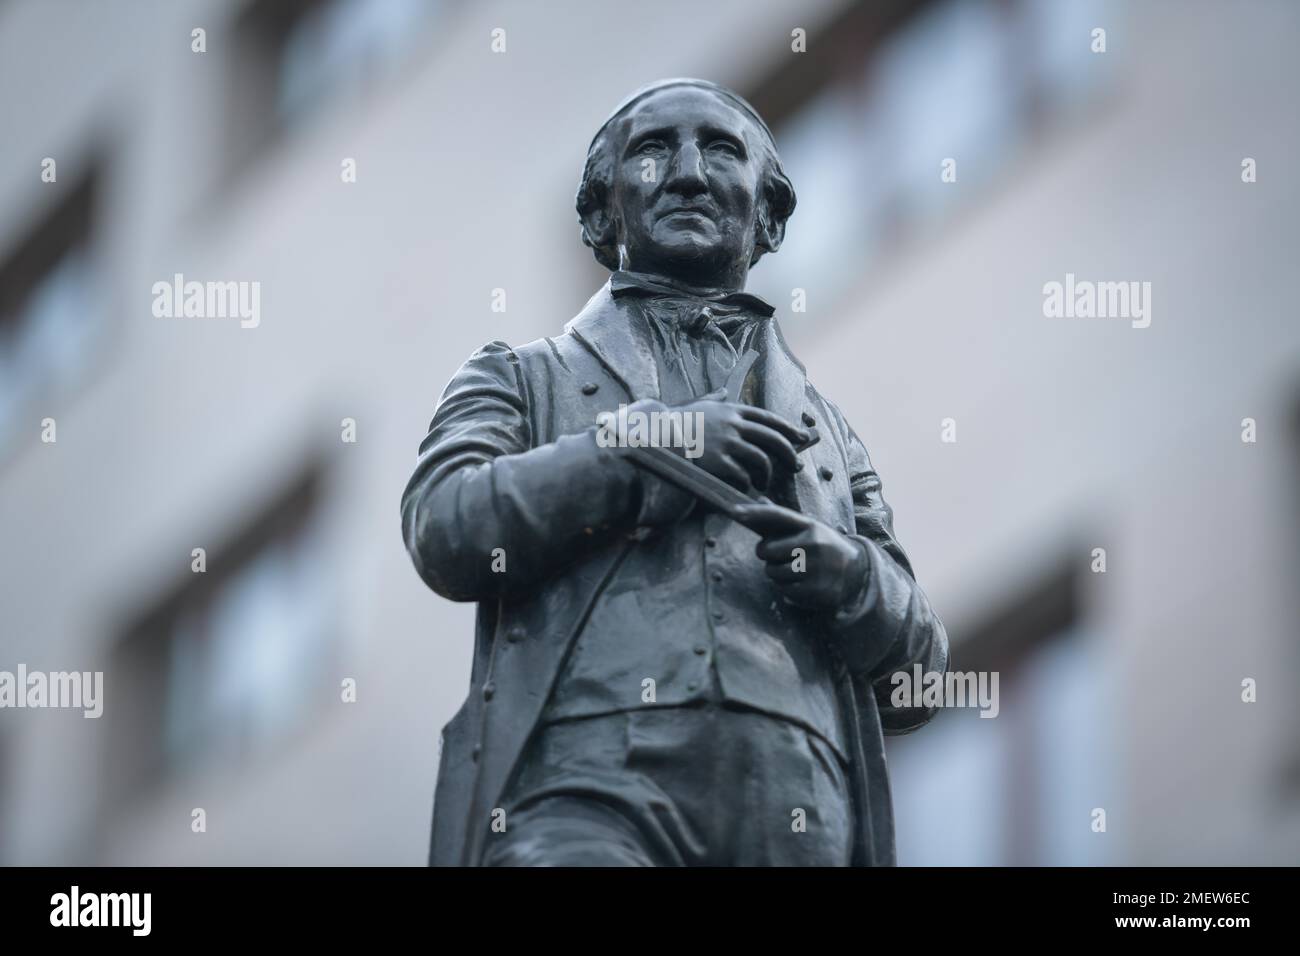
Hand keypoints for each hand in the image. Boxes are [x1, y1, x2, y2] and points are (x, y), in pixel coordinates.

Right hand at [674, 389, 809, 492]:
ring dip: (767, 474)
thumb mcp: (698, 404)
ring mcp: (727, 443)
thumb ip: (715, 399)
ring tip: (764, 483)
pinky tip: (748, 488)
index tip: (802, 437)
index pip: (769, 419)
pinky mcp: (718, 462)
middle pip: (773, 439)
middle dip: (789, 454)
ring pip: (762, 460)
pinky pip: (743, 475)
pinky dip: (749, 484)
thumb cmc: (677, 421)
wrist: (657, 436)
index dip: (789, 429)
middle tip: (795, 466)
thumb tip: (723, 391)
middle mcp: (734, 425)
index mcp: (732, 410)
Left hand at [734, 501, 865, 611]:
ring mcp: (815, 568)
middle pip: (766, 549)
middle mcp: (813, 544)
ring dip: (776, 573)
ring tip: (795, 569)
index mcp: (810, 526)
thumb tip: (759, 500)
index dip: (754, 512)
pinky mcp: (815, 590)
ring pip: (772, 572)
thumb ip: (784, 520)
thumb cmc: (825, 547)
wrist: (858, 572)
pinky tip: (803, 583)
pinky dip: (787, 588)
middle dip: (767, 554)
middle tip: (780, 555)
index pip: (777, 515)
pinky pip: (783, 590)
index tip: (734, 511)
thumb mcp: (810, 529)